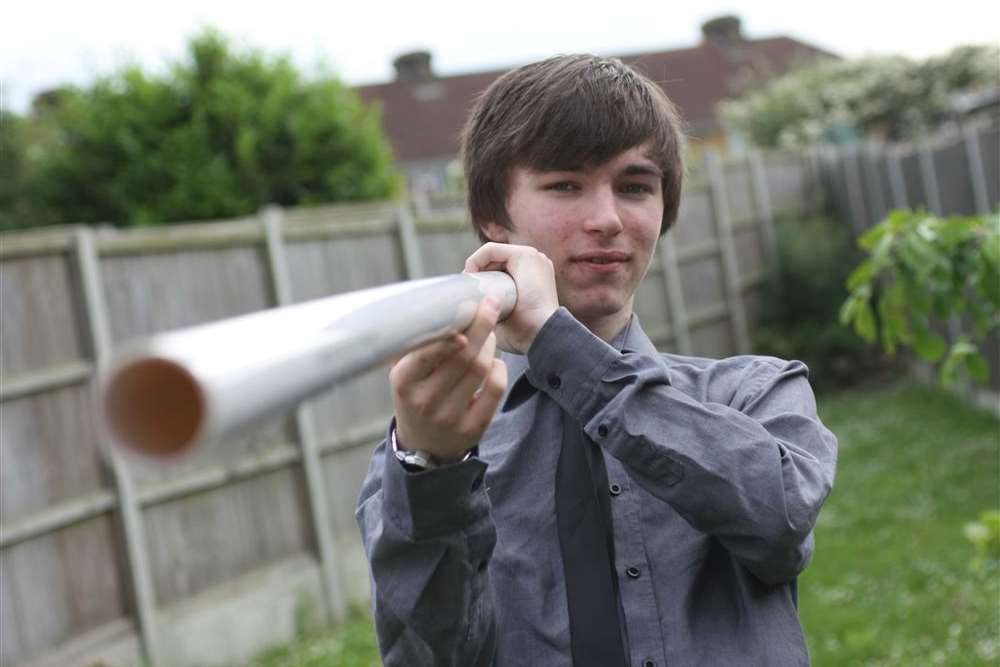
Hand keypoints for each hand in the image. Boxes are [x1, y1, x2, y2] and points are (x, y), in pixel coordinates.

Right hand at [389, 298, 507, 462]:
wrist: (424, 444)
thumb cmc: (415, 394)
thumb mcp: (403, 371)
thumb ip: (412, 341)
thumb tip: (430, 300)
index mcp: (403, 382)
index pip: (427, 354)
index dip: (449, 332)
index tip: (466, 308)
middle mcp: (425, 402)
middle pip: (463, 356)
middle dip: (480, 325)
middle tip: (490, 305)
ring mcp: (451, 417)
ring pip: (481, 368)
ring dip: (490, 343)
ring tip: (489, 332)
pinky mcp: (474, 428)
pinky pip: (495, 388)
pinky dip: (499, 368)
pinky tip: (493, 361)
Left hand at [464, 243, 558, 353]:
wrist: (543, 335)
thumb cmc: (525, 335)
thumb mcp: (506, 319)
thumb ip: (494, 309)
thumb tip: (472, 310)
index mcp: (535, 276)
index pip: (501, 268)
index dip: (482, 277)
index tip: (470, 295)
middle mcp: (536, 263)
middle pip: (495, 260)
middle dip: (478, 272)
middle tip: (467, 290)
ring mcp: (533, 257)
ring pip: (492, 254)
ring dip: (476, 267)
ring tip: (469, 284)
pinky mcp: (525, 255)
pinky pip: (491, 250)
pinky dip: (476, 260)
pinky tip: (471, 274)